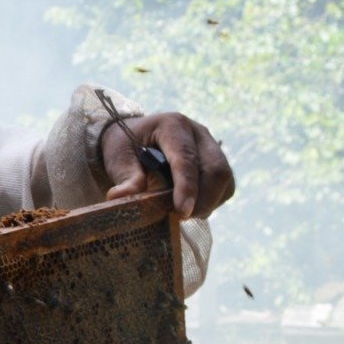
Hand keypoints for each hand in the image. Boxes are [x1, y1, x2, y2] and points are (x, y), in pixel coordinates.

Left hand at [100, 112, 234, 219]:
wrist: (134, 137)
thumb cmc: (126, 146)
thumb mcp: (118, 158)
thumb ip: (126, 178)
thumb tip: (120, 198)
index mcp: (172, 125)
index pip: (186, 158)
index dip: (187, 186)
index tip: (182, 212)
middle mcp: (198, 133)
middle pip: (216, 169)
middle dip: (203, 200)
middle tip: (181, 218)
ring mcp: (211, 145)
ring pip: (224, 179)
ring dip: (208, 202)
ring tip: (184, 213)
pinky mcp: (216, 161)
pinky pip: (225, 185)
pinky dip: (212, 201)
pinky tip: (192, 207)